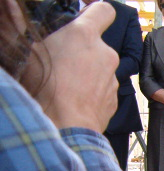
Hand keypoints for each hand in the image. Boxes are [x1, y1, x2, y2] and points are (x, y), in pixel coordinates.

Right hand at [22, 2, 117, 130]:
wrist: (67, 128)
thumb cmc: (47, 89)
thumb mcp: (27, 53)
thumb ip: (20, 26)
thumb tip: (11, 6)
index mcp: (85, 35)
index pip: (104, 11)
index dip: (95, 13)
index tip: (86, 18)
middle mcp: (105, 54)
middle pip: (97, 45)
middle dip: (82, 51)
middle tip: (62, 61)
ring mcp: (113, 78)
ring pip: (100, 69)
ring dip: (87, 73)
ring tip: (66, 85)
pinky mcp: (114, 99)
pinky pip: (103, 90)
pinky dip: (92, 93)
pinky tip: (76, 100)